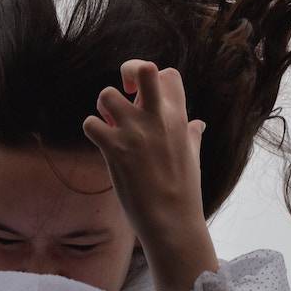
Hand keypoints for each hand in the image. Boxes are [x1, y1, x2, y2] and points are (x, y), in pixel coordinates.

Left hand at [82, 60, 207, 244]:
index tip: (147, 97)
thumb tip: (199, 124)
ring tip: (110, 124)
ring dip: (103, 106)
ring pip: (106, 94)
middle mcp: (156, 119)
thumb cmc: (184, 190)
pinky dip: (92, 130)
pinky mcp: (115, 149)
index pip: (167, 74)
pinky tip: (102, 143)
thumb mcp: (192, 155)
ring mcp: (135, 132)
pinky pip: (91, 123)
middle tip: (125, 92)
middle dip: (129, 71)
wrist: (172, 221)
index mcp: (178, 117)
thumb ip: (192, 134)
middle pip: (143, 69)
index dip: (153, 79)